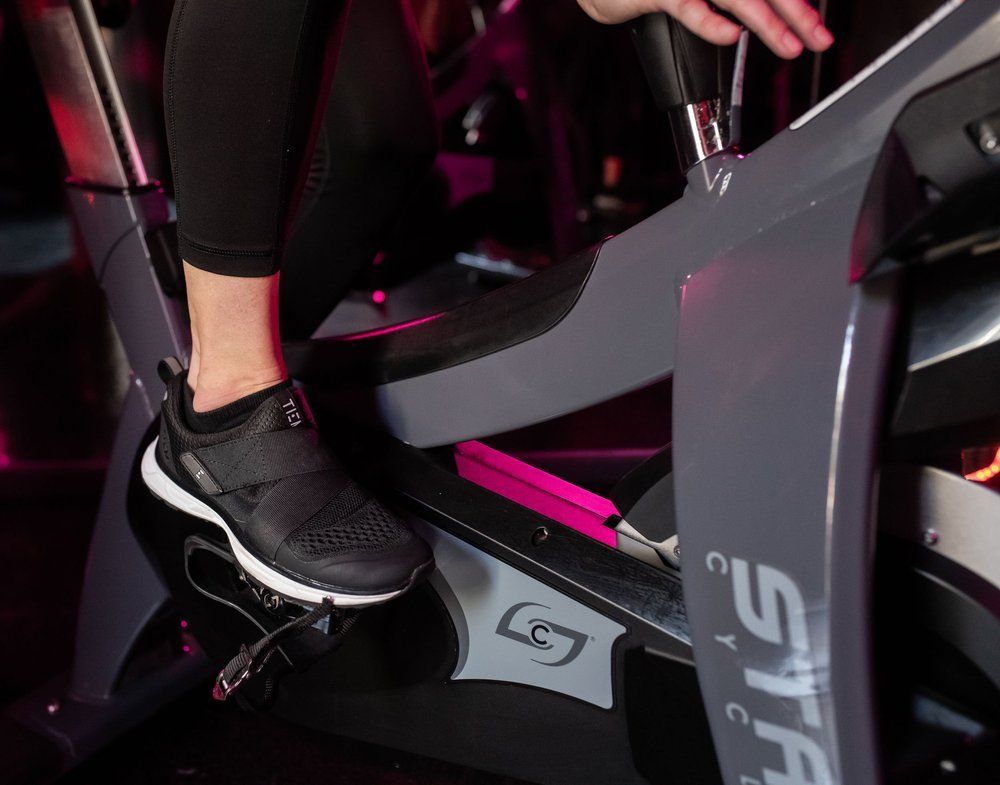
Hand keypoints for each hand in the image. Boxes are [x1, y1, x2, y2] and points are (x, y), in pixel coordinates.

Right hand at [577, 0, 833, 58]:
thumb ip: (717, 2)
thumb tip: (750, 21)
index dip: (795, 3)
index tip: (815, 27)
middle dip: (796, 13)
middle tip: (821, 39)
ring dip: (766, 22)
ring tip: (790, 47)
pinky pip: (687, 5)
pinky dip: (710, 24)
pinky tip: (731, 37)